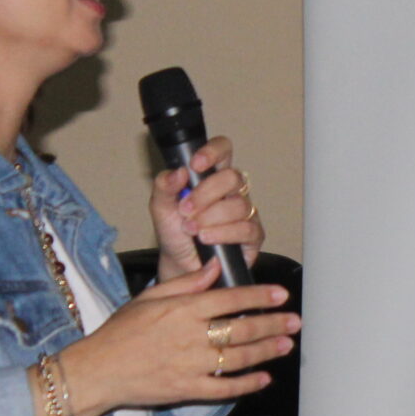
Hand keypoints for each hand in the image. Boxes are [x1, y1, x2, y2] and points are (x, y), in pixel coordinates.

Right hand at [61, 261, 298, 415]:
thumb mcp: (150, 297)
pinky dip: (246, 385)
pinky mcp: (187, 389)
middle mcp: (191, 336)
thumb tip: (213, 267)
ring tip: (285, 345)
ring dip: (266, 352)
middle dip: (272, 324)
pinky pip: (224, 388)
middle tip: (293, 322)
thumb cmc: (120, 331)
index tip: (280, 295)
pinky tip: (262, 379)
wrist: (98, 370)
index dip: (260, 296)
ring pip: (239, 358)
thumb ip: (186, 282)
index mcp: (183, 309)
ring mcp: (191, 365)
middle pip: (242, 329)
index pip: (231, 299)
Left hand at [149, 136, 264, 279]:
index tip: (195, 165)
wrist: (181, 266)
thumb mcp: (160, 208)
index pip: (223, 149)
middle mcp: (232, 191)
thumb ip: (164, 186)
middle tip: (185, 210)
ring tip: (191, 230)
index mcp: (211, 176)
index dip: (213, 151)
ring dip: (210, 218)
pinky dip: (223, 233)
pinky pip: (246, 228)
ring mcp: (245, 212)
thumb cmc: (175, 233)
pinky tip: (207, 239)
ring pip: (238, 205)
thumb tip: (179, 171)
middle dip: (205, 194)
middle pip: (233, 177)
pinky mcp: (253, 235)